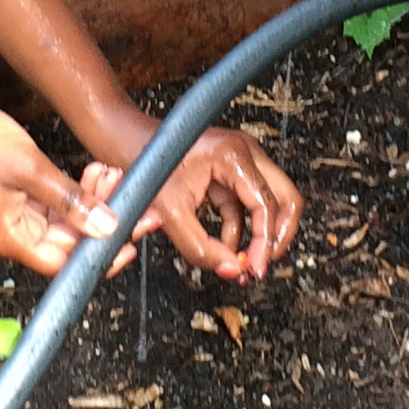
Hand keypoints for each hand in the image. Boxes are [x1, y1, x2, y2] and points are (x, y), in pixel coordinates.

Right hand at [0, 92, 122, 278]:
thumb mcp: (31, 169)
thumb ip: (71, 200)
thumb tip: (107, 227)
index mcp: (13, 238)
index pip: (66, 263)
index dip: (102, 255)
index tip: (131, 241)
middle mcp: (14, 233)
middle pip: (69, 241)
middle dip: (102, 218)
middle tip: (132, 193)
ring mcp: (14, 214)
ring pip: (65, 219)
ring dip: (91, 199)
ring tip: (110, 172)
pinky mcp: (15, 195)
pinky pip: (54, 202)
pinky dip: (75, 189)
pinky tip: (94, 171)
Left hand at [88, 125, 301, 284]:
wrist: (122, 140)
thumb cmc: (143, 163)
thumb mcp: (169, 212)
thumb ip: (200, 247)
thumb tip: (231, 269)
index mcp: (233, 154)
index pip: (267, 204)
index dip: (265, 243)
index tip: (255, 268)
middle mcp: (245, 152)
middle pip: (285, 199)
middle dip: (275, 237)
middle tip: (260, 265)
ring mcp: (240, 161)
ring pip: (268, 204)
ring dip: (257, 237)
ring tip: (239, 265)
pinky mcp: (229, 172)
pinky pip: (246, 206)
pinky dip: (240, 230)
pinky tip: (224, 250)